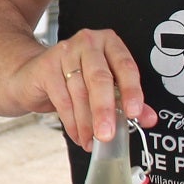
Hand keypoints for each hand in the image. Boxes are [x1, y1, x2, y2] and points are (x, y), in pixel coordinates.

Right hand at [12, 29, 156, 145]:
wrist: (34, 74)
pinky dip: (71, 122)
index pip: (125, 66)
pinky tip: (78, 134)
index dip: (131, 91)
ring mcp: (65, 52)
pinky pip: (62, 99)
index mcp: (109, 43)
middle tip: (107, 135)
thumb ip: (128, 100)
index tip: (134, 113)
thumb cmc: (74, 78)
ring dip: (87, 123)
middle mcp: (88, 43)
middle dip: (105, 111)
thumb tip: (149, 118)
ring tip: (92, 140)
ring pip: (80, 93)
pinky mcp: (46, 67)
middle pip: (100, 78)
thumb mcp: (104, 86)